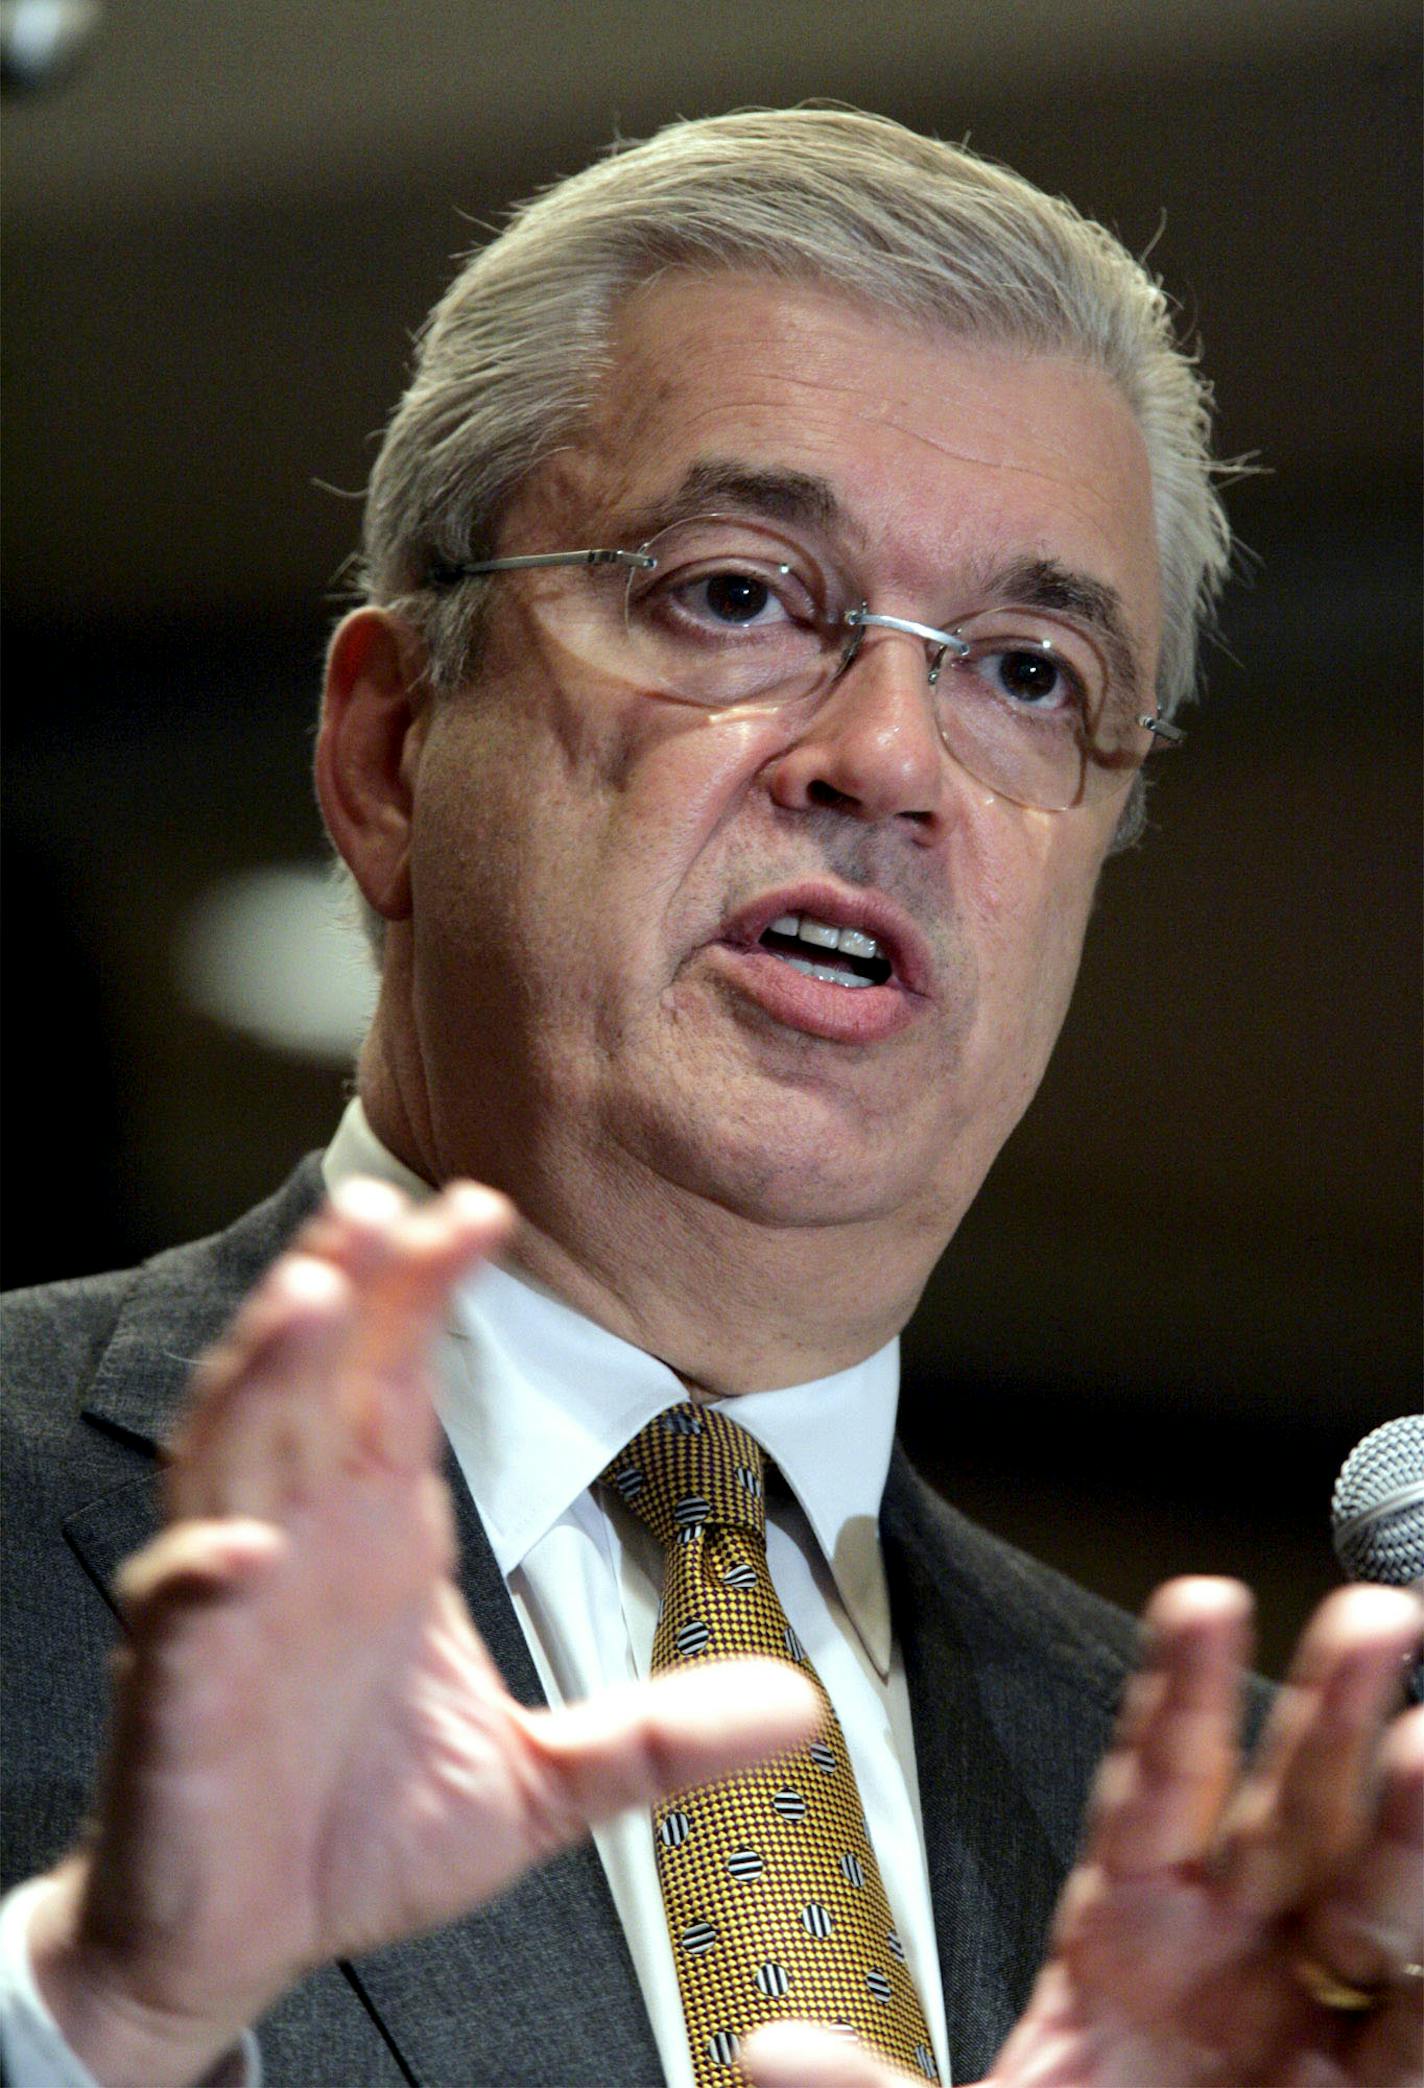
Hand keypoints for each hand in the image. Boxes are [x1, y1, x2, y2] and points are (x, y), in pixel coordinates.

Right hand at [28, 1179, 817, 2087]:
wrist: (239, 1944)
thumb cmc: (365, 1836)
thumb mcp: (539, 1787)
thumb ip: (659, 1738)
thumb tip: (802, 1706)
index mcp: (381, 1538)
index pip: (399, 1383)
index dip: (426, 1292)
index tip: (482, 1213)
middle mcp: (304, 1546)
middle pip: (313, 1387)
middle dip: (345, 1289)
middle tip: (383, 1207)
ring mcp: (235, 1611)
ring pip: (235, 1464)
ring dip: (268, 1381)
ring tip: (313, 1301)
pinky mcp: (178, 1700)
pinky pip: (182, 1619)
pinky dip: (207, 1577)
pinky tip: (244, 1550)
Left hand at [739, 1580, 1422, 2087]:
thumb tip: (771, 2058)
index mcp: (1127, 1949)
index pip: (1157, 1793)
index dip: (1182, 1698)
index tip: (1204, 1603)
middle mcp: (1237, 1964)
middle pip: (1290, 1815)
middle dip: (1332, 1717)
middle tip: (1372, 1616)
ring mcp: (1317, 2031)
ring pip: (1379, 1901)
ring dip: (1411, 1816)